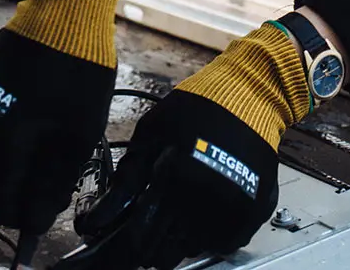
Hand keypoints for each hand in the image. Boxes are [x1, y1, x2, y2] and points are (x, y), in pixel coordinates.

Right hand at [0, 0, 126, 238]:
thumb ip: (55, 184)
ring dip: (24, 156)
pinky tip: (43, 109)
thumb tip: (36, 220)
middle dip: (29, 181)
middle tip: (66, 156)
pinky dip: (16, 133)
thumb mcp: (80, 133)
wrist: (64, 4)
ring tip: (58, 125)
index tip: (55, 197)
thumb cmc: (78, 68)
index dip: (27, 212)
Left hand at [62, 93, 278, 269]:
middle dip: (151, 246)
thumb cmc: (195, 110)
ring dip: (180, 240)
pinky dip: (210, 236)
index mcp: (173, 180)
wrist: (248, 96)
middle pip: (166, 253)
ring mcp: (230, 211)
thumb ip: (126, 179)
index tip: (119, 247)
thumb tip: (96, 218)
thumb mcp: (150, 134)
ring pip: (194, 250)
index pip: (140, 237)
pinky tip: (203, 213)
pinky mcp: (253, 213)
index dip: (125, 246)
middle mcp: (203, 201)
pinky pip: (224, 244)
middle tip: (148, 230)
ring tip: (177, 215)